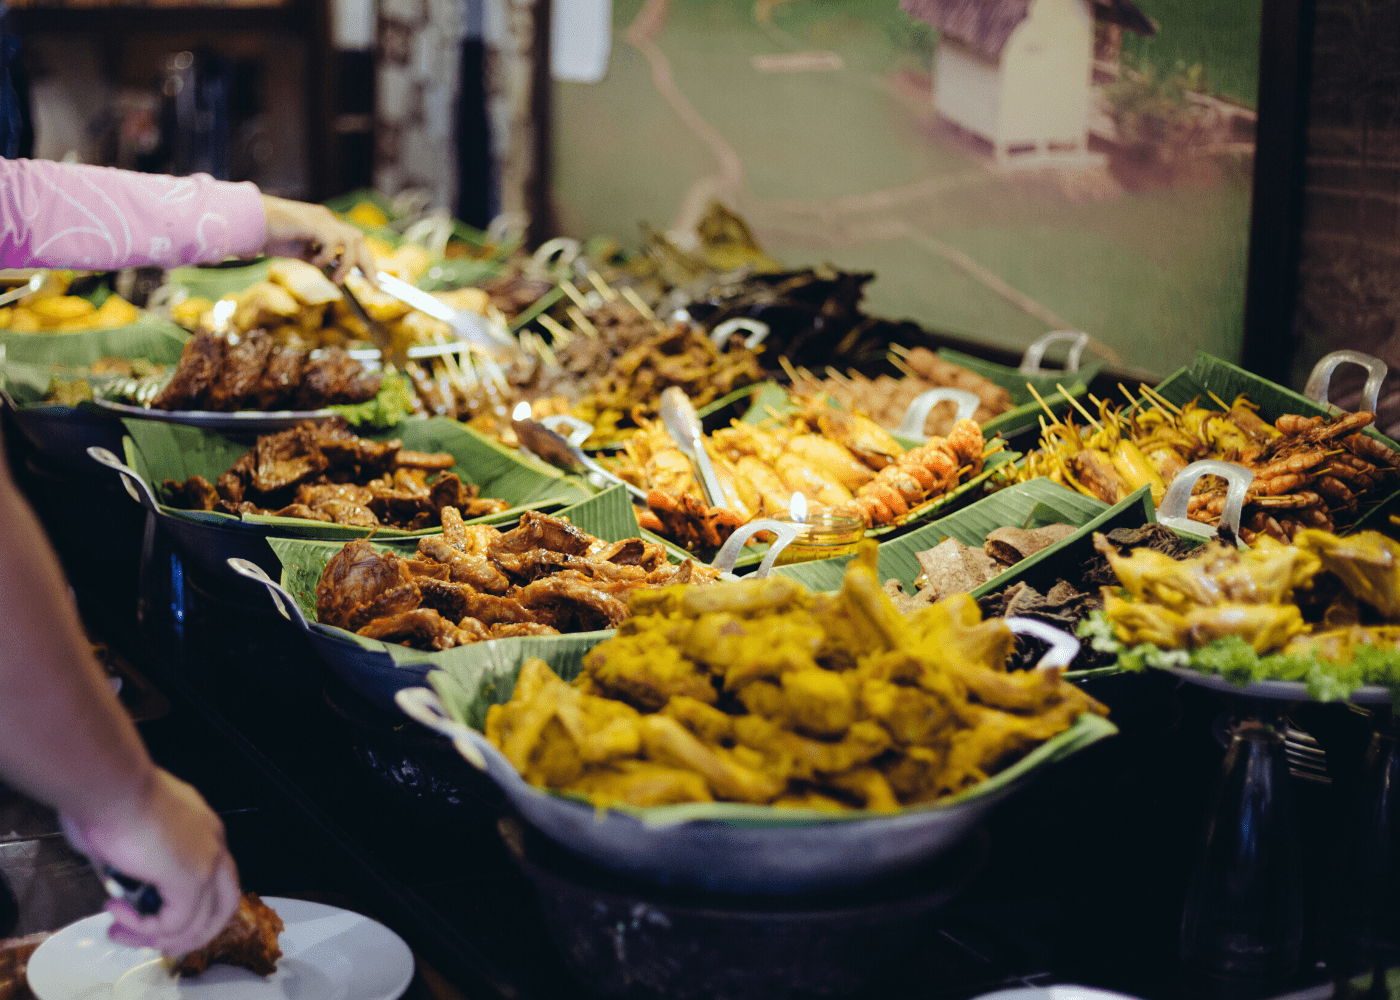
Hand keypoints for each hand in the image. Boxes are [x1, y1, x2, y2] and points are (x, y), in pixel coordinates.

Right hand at [63, 769, 239, 954]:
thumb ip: (136, 860)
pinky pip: (176, 923)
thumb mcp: (130, 831)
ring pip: (201, 922)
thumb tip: (120, 883)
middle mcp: (214, 843)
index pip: (213, 881)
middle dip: (183, 934)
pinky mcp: (193, 878)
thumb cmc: (111, 797)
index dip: (183, 906)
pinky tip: (117, 911)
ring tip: (119, 930)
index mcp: (203, 828)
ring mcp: (208, 861)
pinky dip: (145, 929)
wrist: (111, 786)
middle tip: (140, 937)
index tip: (143, 911)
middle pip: (222, 908)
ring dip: (156, 936)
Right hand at [261, 194, 377, 284]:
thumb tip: (333, 274)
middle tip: (374, 287)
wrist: (248, 222)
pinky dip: (327, 258)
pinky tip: (310, 261)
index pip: (353, 242)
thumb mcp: (299, 251)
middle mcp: (326, 219)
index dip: (366, 262)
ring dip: (348, 264)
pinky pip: (333, 243)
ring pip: (352, 240)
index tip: (375, 283)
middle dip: (368, 265)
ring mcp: (320, 219)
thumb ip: (317, 259)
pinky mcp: (313, 223)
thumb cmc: (269, 235)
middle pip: (358, 240)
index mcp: (324, 225)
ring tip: (335, 279)